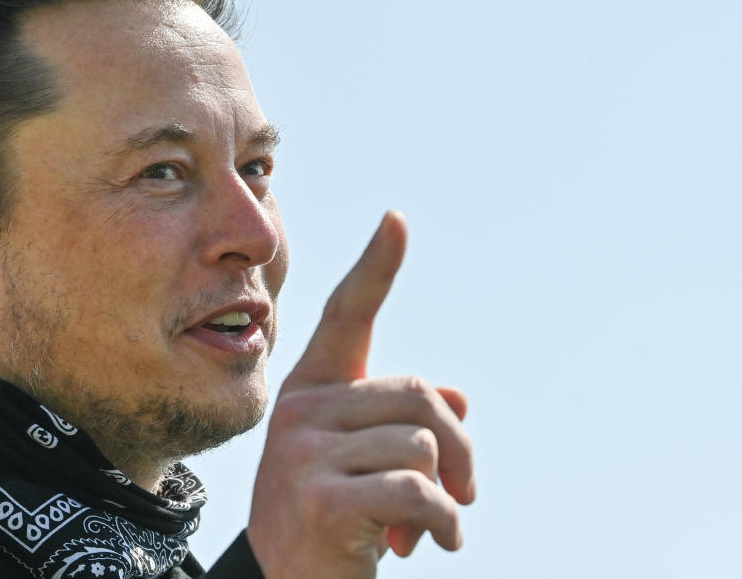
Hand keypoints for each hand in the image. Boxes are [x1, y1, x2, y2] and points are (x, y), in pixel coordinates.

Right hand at [246, 212, 474, 578]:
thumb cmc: (337, 518)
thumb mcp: (370, 463)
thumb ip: (409, 423)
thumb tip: (460, 398)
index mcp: (311, 390)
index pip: (344, 317)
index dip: (375, 268)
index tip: (397, 219)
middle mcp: (300, 409)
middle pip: (419, 394)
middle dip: (459, 448)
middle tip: (464, 493)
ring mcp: (303, 451)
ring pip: (422, 443)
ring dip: (450, 495)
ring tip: (432, 527)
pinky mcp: (320, 497)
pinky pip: (418, 490)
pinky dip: (444, 523)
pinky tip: (428, 544)